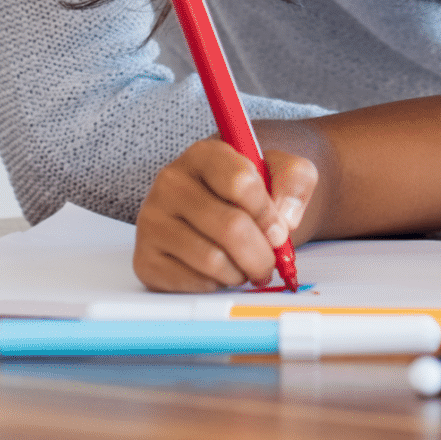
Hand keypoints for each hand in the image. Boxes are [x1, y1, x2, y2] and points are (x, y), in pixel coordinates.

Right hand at [133, 138, 316, 291]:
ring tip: (248, 267)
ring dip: (241, 272)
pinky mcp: (145, 259)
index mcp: (204, 154)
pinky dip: (217, 284)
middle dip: (261, 254)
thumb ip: (296, 181)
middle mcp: (170, 183)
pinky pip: (190, 282)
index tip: (280, 232)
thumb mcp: (285, 170)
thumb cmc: (255, 189)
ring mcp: (152, 222)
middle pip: (229, 227)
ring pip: (211, 259)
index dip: (267, 214)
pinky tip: (223, 272)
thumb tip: (285, 219)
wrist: (222, 207)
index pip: (240, 182)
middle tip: (271, 263)